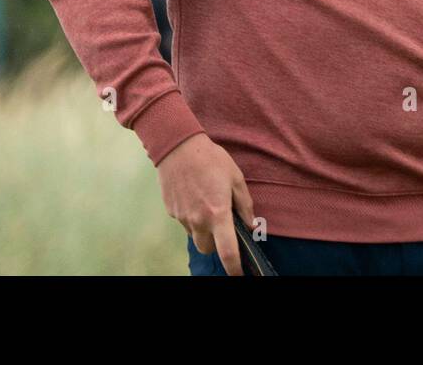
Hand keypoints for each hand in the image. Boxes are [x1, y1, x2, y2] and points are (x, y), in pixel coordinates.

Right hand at [157, 132, 256, 275]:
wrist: (178, 147)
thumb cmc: (211, 160)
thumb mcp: (236, 178)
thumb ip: (245, 205)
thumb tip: (251, 225)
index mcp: (217, 214)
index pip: (227, 251)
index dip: (234, 267)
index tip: (238, 274)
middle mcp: (198, 220)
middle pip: (207, 249)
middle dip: (216, 244)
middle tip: (222, 226)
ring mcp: (182, 217)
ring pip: (194, 236)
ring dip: (202, 230)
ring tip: (207, 205)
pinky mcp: (171, 211)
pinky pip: (184, 222)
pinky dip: (191, 217)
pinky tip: (194, 197)